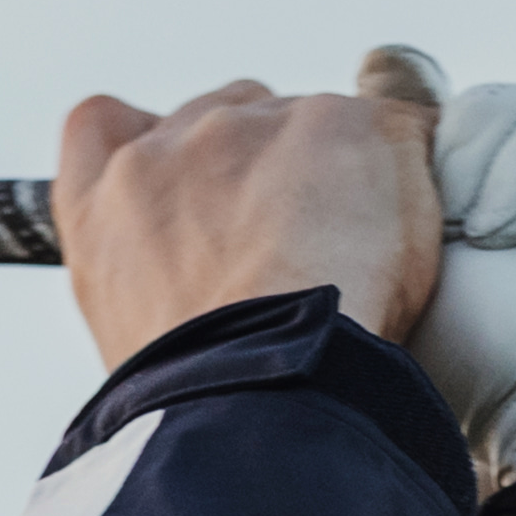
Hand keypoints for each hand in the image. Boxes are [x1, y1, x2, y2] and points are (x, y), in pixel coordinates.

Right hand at [52, 74, 442, 373]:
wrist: (254, 399)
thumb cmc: (203, 400)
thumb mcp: (136, 341)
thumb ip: (152, 269)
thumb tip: (210, 262)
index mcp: (102, 206)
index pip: (102, 126)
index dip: (148, 140)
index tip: (191, 180)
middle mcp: (166, 150)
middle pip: (232, 115)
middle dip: (270, 166)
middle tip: (304, 247)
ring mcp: (250, 128)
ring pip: (315, 119)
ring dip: (343, 168)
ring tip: (360, 257)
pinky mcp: (337, 124)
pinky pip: (398, 129)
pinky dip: (413, 174)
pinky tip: (411, 238)